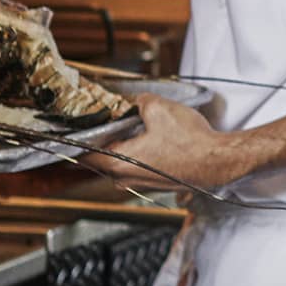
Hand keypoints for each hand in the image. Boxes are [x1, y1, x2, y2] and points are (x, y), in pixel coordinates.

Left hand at [83, 93, 252, 193]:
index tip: (67, 128)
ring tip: (130, 126)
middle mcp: (124, 179)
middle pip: (99, 157)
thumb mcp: (159, 108)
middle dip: (101, 137)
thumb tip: (133, 102)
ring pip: (118, 162)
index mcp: (117, 163)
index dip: (74, 137)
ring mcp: (139, 184)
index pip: (81, 153)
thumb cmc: (190, 142)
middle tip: (105, 119)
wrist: (218, 162)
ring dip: (120, 145)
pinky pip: (135, 166)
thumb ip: (138, 101)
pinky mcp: (155, 183)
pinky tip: (148, 138)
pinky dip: (136, 153)